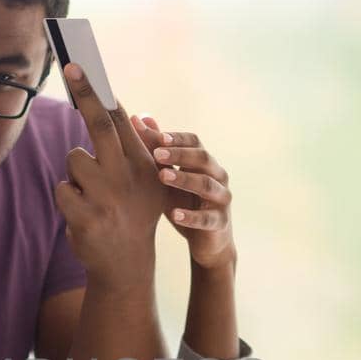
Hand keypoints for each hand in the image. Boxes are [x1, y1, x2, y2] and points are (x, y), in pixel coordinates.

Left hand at [52, 63, 168, 291]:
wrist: (126, 265)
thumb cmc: (130, 214)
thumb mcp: (143, 182)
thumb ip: (132, 147)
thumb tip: (119, 109)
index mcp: (143, 164)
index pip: (119, 120)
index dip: (100, 92)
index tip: (84, 67)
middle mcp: (127, 176)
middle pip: (99, 125)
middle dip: (85, 92)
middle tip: (71, 66)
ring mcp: (106, 196)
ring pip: (74, 159)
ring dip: (76, 174)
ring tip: (91, 195)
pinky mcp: (86, 215)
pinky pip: (61, 188)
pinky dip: (67, 196)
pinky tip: (83, 212)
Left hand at [133, 116, 236, 271]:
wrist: (206, 242)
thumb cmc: (185, 203)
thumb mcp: (168, 176)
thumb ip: (156, 149)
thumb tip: (139, 118)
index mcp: (204, 162)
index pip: (194, 142)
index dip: (178, 138)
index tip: (158, 136)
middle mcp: (217, 176)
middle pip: (203, 158)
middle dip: (180, 154)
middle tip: (157, 153)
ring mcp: (221, 199)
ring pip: (207, 185)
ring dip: (184, 179)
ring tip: (162, 177)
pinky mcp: (220, 222)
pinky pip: (208, 218)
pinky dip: (192, 217)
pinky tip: (175, 215)